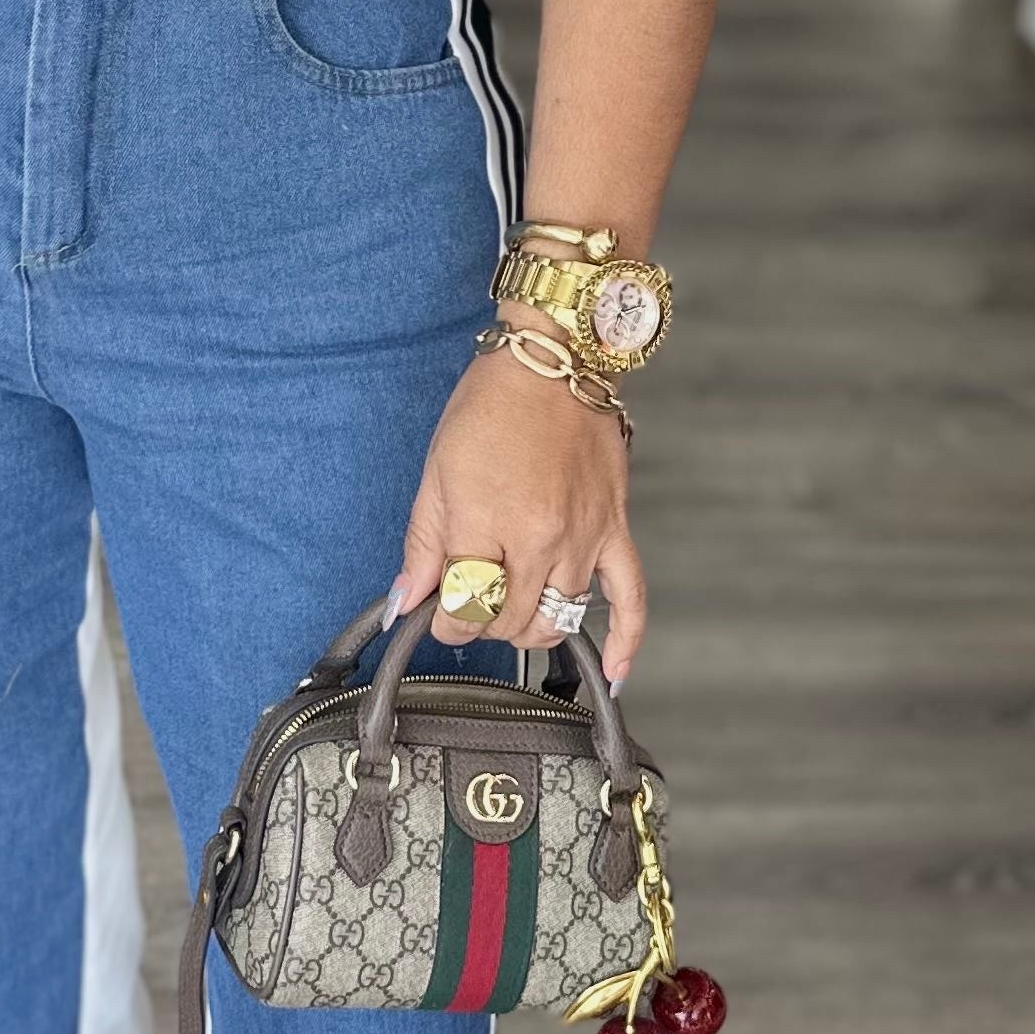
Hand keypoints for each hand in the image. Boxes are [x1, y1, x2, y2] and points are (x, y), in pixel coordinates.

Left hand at [393, 344, 643, 689]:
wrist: (554, 362)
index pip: (463, 609)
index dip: (445, 622)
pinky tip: (612, 671)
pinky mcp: (615, 530)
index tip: (438, 612)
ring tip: (510, 610)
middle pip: (509, 621)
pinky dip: (624, 640)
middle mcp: (540, 538)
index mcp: (487, 523)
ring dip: (527, 628)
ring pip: (556, 619)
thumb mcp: (436, 474)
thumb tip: (404, 602)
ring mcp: (584, 538)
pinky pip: (630, 597)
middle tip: (469, 603)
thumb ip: (422, 545)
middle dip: (481, 624)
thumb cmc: (492, 407)